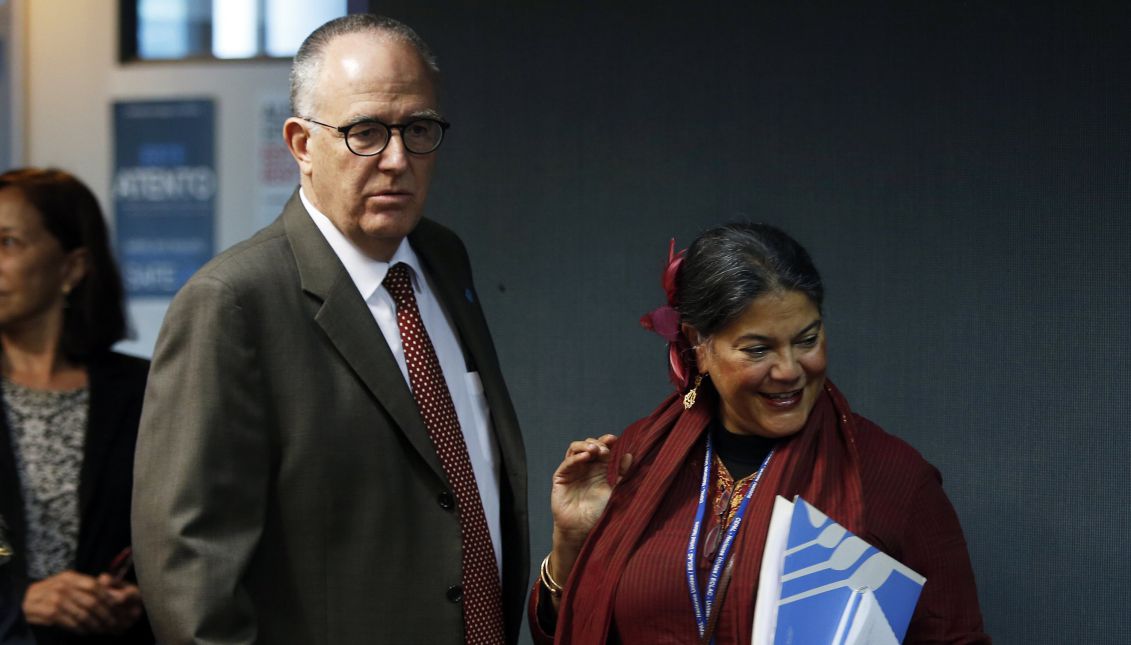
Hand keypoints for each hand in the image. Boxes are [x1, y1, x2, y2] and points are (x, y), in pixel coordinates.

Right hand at [22, 570, 140, 634]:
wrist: (25, 600)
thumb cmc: (51, 591)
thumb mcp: (67, 582)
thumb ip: (87, 585)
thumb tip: (113, 592)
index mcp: (70, 577)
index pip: (94, 586)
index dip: (108, 597)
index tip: (117, 607)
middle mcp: (63, 587)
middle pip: (91, 602)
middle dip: (106, 614)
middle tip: (114, 623)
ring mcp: (56, 600)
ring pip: (83, 615)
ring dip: (96, 624)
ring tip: (103, 629)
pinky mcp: (50, 613)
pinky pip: (71, 623)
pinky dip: (82, 629)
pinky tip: (88, 631)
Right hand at [546, 434, 631, 605]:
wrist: (584, 531)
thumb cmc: (599, 514)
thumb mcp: (615, 492)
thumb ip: (622, 475)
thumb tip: (630, 455)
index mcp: (599, 469)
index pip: (602, 449)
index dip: (607, 441)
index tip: (615, 439)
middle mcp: (585, 468)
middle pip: (588, 445)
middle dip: (597, 443)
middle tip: (607, 448)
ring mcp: (572, 471)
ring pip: (575, 449)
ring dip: (585, 445)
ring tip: (596, 450)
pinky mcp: (561, 478)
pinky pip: (567, 463)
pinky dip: (576, 457)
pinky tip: (586, 457)